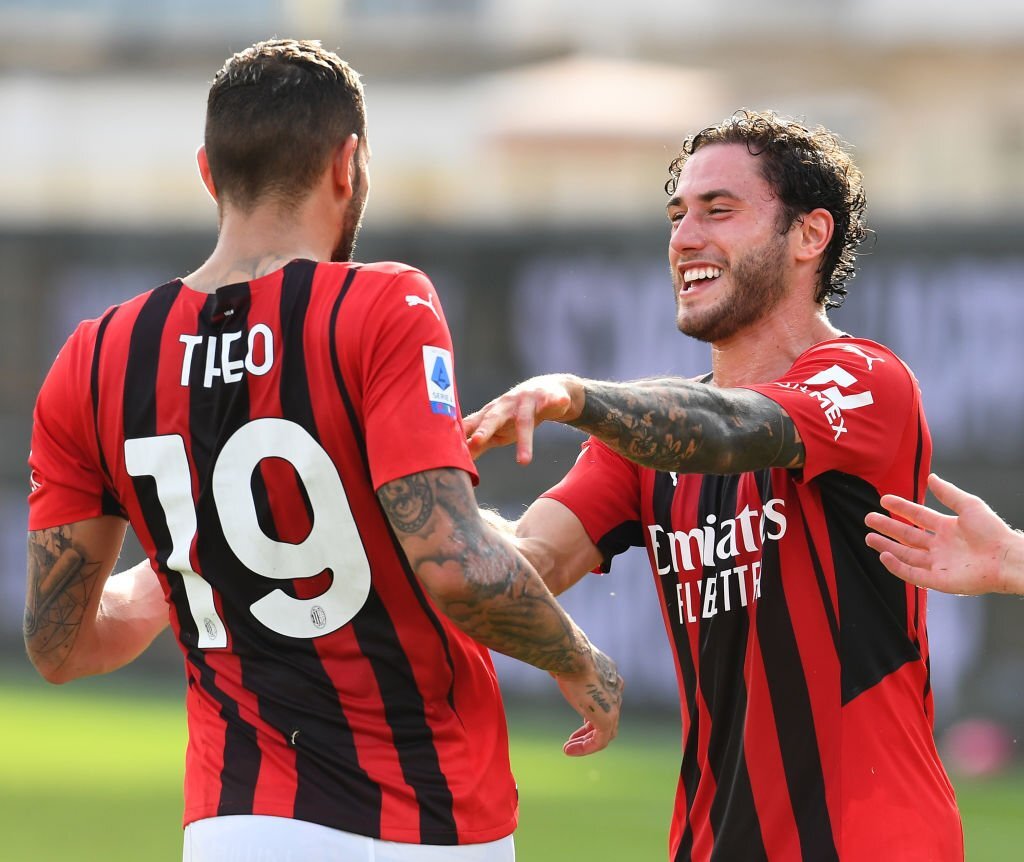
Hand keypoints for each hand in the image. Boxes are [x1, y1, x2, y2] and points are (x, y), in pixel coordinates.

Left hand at [464, 374, 583, 463]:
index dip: (464, 434)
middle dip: (486, 429)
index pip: (475, 424)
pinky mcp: (548, 396)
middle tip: (478, 441)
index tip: (451, 445)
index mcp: (491, 414)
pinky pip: (552, 399)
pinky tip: (560, 402)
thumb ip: (480, 444)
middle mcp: (506, 405)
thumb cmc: (515, 414)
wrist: (544, 390)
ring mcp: (527, 400)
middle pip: (494, 418)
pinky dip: (555, 401)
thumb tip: (460, 462)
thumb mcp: (498, 430)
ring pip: (525, 421)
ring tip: (523, 462)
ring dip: (524, 440)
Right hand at [552, 646, 622, 755]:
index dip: (591, 713)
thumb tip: (553, 668)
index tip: (578, 723)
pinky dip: (586, 748)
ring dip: (586, 742)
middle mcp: (616, 689)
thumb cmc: (564, 654)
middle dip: (588, 730)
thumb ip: (568, 669)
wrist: (570, 655)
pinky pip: (600, 741)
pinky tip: (569, 750)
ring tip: (568, 749)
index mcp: (609, 675)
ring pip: (605, 732)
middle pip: (608, 717)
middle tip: (572, 739)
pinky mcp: (608, 718)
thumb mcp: (568, 662)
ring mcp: (614, 704)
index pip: (606, 700)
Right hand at [864, 473, 1022, 594]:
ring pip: (905, 555)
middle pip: (907, 536)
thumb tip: (931, 477)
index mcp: (947, 528)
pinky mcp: (939, 581)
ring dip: (886, 546)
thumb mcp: (969, 506)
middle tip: (868, 518)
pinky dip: (897, 566)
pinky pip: (912, 573)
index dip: (901, 508)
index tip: (884, 499)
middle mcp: (940, 546)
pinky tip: (884, 556)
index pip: (918, 517)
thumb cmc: (994, 532)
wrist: (1006, 559)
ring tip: (869, 537)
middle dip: (887, 527)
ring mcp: (938, 564)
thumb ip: (948, 493)